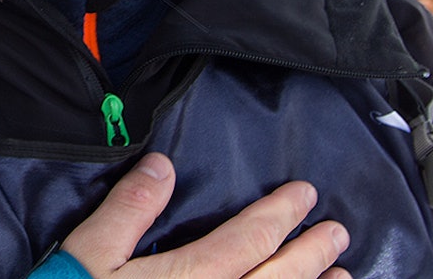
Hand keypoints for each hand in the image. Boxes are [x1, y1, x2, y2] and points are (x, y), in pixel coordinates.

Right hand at [61, 153, 349, 277]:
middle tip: (337, 232)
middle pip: (280, 277)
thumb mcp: (91, 253)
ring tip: (341, 276)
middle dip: (311, 252)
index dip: (280, 214)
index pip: (250, 239)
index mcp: (191, 278)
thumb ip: (128, 210)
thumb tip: (163, 165)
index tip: (304, 194)